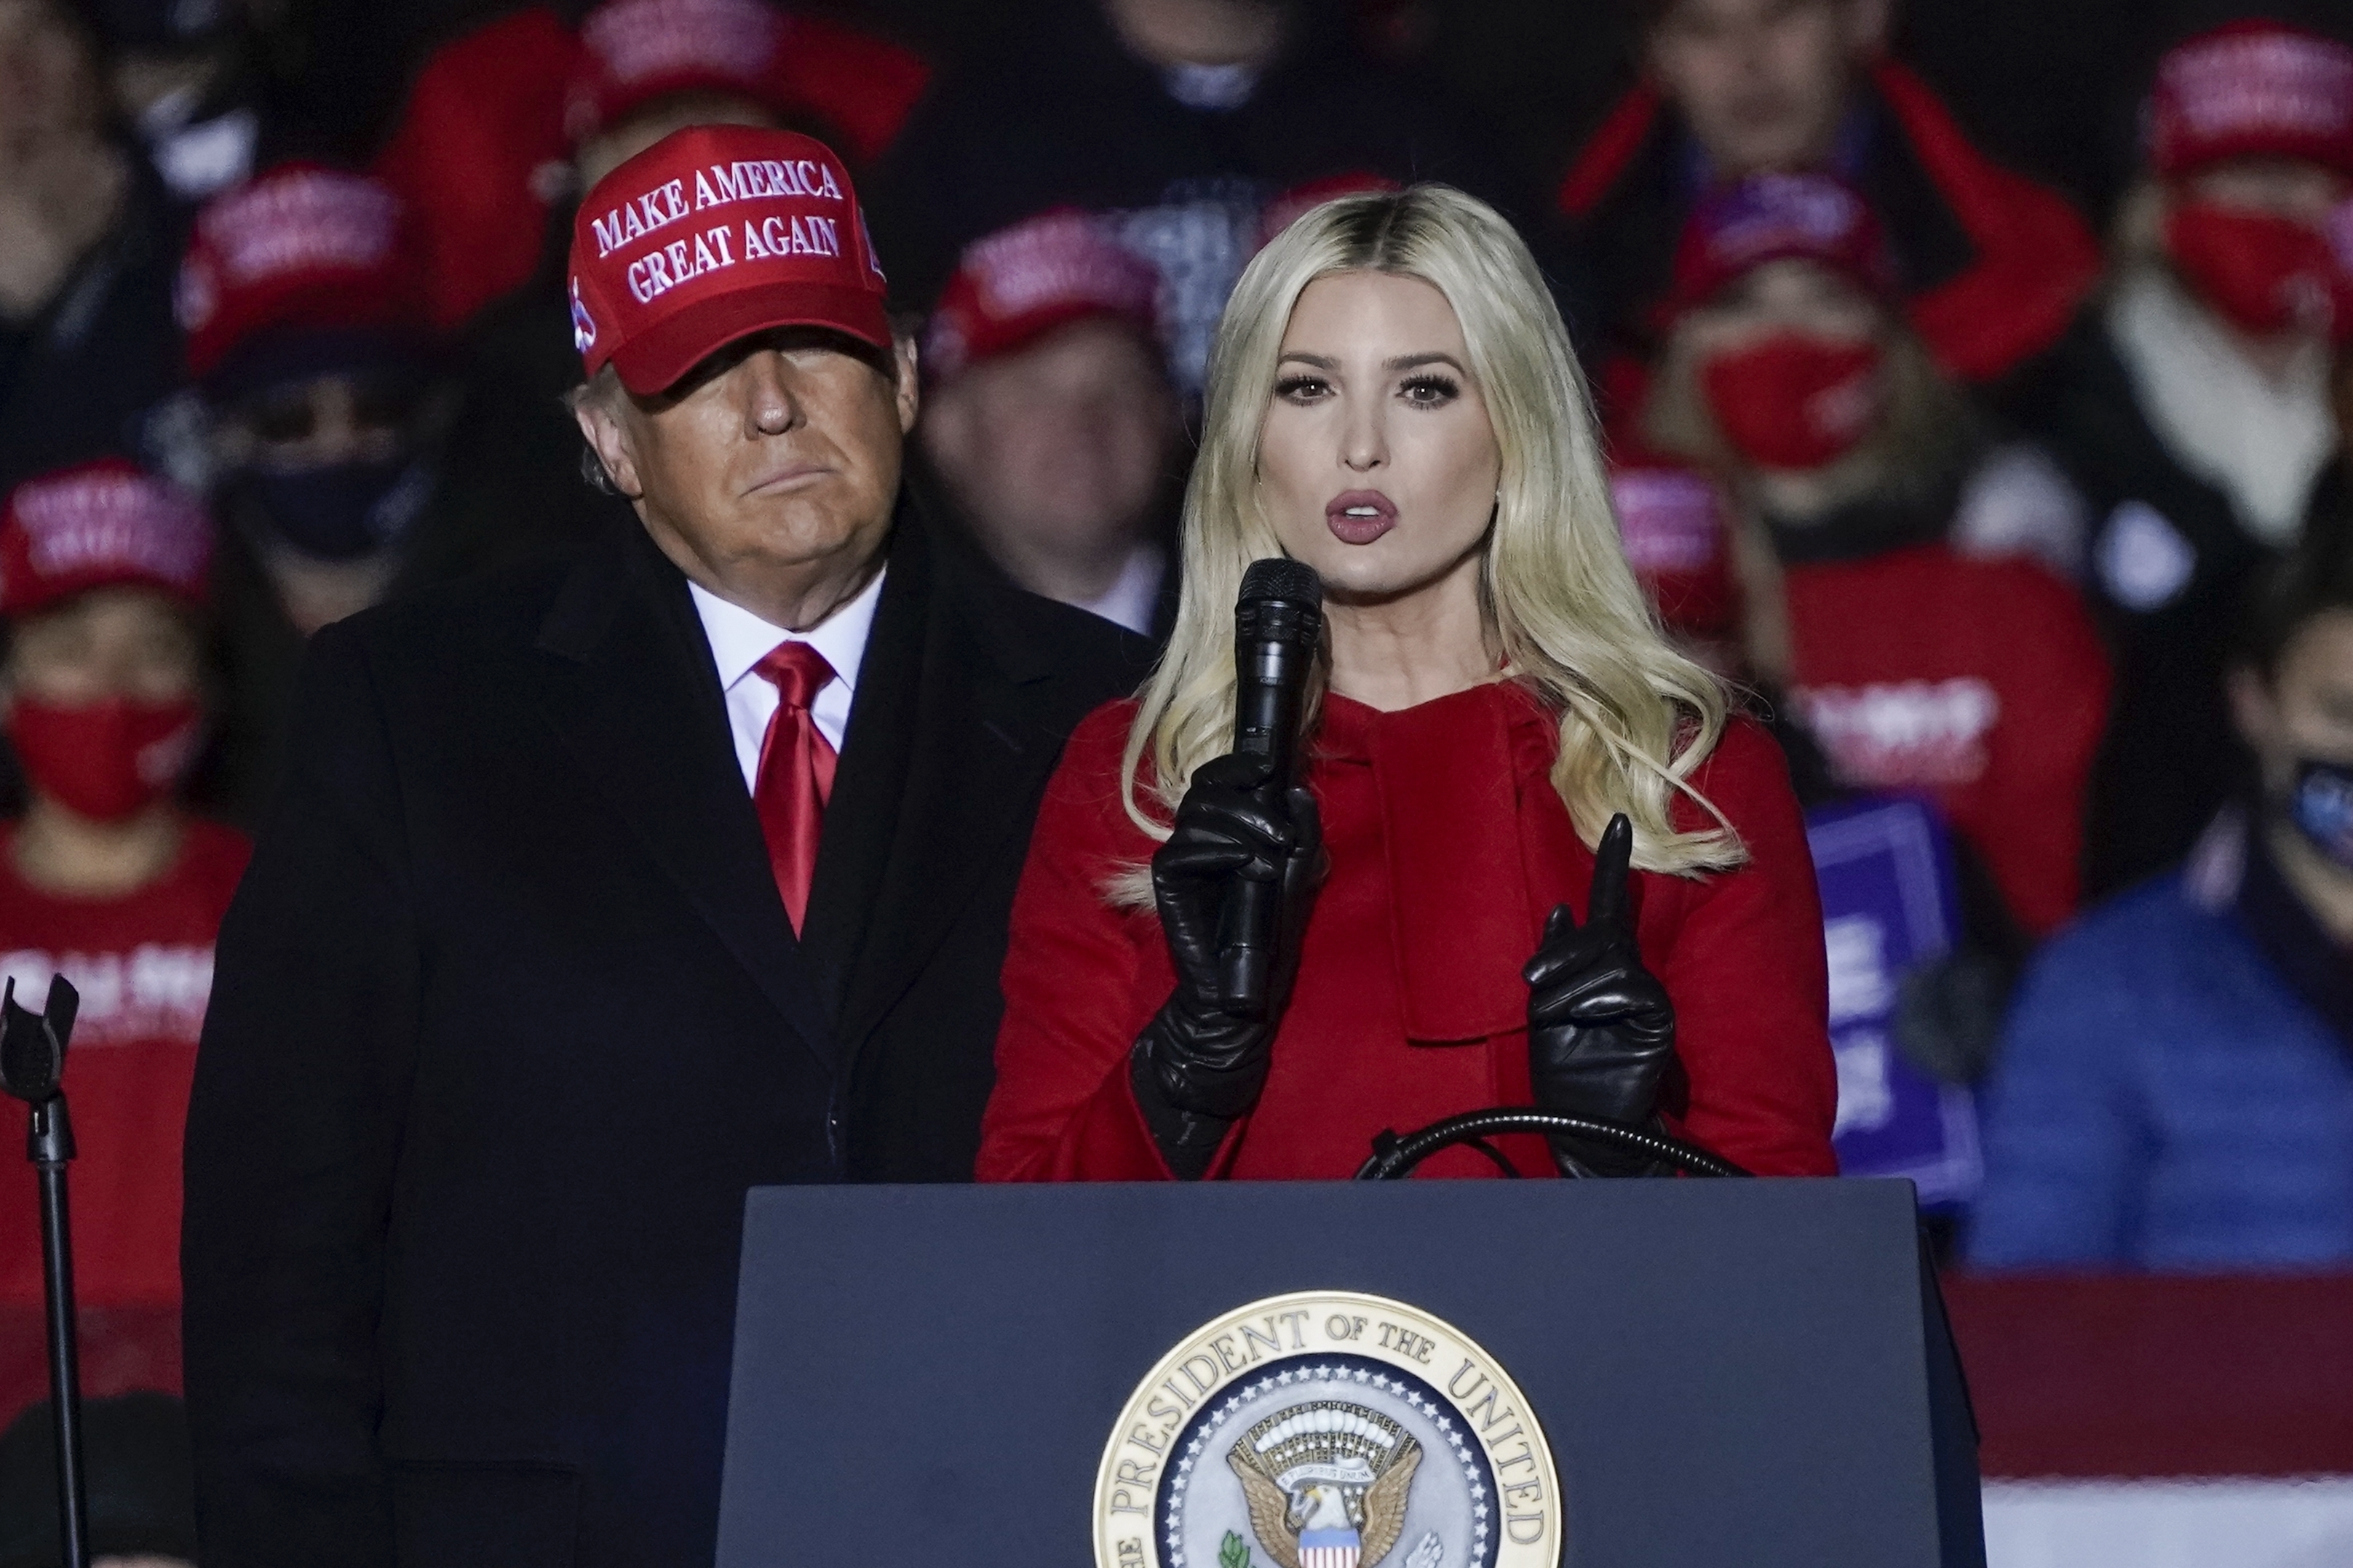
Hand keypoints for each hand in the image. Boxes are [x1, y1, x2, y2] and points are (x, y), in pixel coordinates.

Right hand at [1135, 753, 1321, 1127]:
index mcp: (1227, 832)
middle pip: (1205, 791)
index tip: (1271, 764)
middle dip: (1246, 800)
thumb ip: (1303, 835)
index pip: (1219, 780)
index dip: (1238, 764)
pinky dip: (1217, 849)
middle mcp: (1200, 841)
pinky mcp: (1168, 886)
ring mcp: (1182, 862)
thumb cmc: (1272, 938)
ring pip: (1195, 816)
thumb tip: (1299, 791)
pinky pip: (1181, 850)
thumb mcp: (1301, 878)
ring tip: (1271, 856)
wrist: (1243, 994)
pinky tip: (1244, 862)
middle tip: (1281, 831)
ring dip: (1240, 826)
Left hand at [1525, 814, 1678, 1176]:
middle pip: (1599, 932)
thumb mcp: (1544, 1007)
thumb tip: (1561, 908)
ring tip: (1556, 1015)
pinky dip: (1594, 999)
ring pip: (1607, 957)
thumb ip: (1556, 960)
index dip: (1612, 866)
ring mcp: (1646, 993)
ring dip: (1569, 984)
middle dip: (1561, 953)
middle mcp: (1627, 974)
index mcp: (1598, 969)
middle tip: (1534, 980)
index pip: (1608, 909)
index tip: (1617, 823)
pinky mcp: (1658, 1013)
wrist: (1583, 1121)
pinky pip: (1626, 983)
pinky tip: (1586, 1022)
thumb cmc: (1564, 1070)